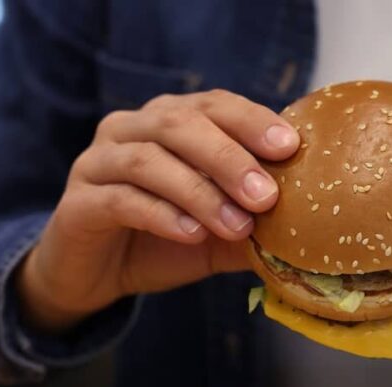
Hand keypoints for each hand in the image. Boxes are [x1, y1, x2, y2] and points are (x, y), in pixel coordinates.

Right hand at [17, 89, 298, 331]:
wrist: (95, 276)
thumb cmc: (163, 241)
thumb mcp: (220, 234)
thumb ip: (257, 225)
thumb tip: (313, 232)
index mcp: (168, 122)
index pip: (212, 104)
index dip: (250, 120)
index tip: (290, 146)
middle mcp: (130, 129)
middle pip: (179, 124)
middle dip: (229, 157)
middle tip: (267, 195)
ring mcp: (97, 162)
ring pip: (148, 160)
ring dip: (200, 191)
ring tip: (236, 225)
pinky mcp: (78, 203)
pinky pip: (121, 199)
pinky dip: (162, 215)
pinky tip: (193, 234)